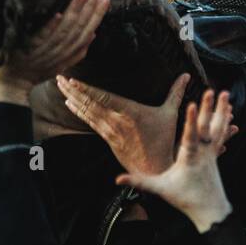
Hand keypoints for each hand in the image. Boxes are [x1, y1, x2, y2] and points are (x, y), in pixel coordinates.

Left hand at [59, 72, 189, 175]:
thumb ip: (176, 93)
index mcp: (129, 112)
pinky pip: (90, 123)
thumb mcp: (171, 114)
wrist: (155, 169)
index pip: (103, 97)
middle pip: (89, 103)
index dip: (85, 89)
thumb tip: (186, 75)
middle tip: (58, 78)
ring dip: (72, 100)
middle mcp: (116, 121)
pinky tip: (71, 105)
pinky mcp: (108, 139)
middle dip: (72, 91)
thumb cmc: (164, 141)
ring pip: (87, 113)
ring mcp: (110, 131)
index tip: (72, 80)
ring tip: (60, 88)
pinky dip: (79, 113)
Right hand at [116, 89, 234, 232]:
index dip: (191, 121)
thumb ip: (140, 182)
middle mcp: (202, 153)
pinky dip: (225, 121)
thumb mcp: (160, 190)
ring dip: (221, 110)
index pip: (189, 136)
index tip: (192, 105)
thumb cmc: (184, 198)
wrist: (208, 209)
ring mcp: (211, 153)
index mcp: (188, 159)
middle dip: (209, 108)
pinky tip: (230, 111)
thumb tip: (118, 179)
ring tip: (226, 94)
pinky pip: (222, 134)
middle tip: (212, 91)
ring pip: (218, 127)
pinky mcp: (216, 154)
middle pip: (206, 126)